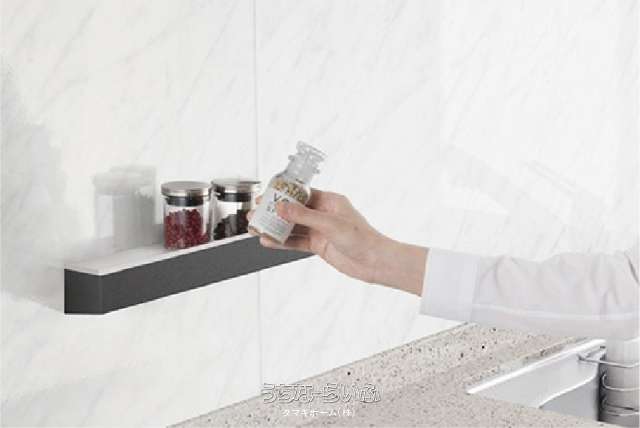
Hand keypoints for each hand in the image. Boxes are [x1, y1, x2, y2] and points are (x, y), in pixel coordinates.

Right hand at [247, 189, 426, 295]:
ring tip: (256, 227)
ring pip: (292, 227)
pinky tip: (268, 241)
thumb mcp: (330, 224)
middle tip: (255, 212)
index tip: (266, 195)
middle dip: (274, 211)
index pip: (301, 193)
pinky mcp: (319, 245)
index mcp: (330, 201)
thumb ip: (304, 216)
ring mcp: (320, 230)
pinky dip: (282, 242)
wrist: (375, 262)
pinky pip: (296, 242)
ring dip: (275, 227)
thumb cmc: (362, 239)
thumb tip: (281, 207)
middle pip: (293, 210)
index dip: (282, 194)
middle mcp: (324, 214)